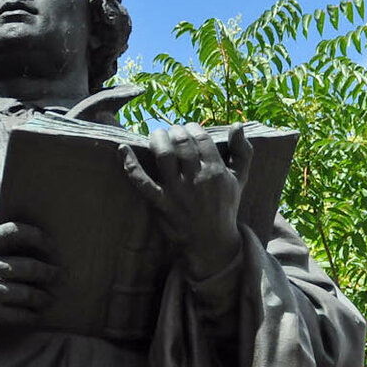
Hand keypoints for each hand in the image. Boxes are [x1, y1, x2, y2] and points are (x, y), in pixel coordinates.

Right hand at [0, 222, 60, 340]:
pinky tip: (35, 315)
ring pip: (27, 293)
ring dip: (43, 298)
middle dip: (48, 272)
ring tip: (48, 299)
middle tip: (58, 276)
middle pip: (27, 265)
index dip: (35, 235)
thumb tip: (34, 246)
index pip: (12, 232)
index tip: (50, 245)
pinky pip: (20, 315)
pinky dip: (31, 316)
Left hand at [120, 123, 251, 276]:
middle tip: (171, 133)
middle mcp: (197, 178)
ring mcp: (177, 192)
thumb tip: (237, 124)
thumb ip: (243, 151)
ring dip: (157, 139)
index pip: (201, 137)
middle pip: (181, 143)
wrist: (213, 242)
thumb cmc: (226, 206)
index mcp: (216, 170)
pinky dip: (130, 164)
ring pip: (163, 155)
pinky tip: (122, 149)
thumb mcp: (240, 179)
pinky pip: (141, 182)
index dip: (191, 127)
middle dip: (174, 131)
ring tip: (156, 136)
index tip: (188, 129)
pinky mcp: (161, 204)